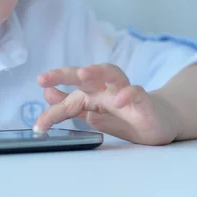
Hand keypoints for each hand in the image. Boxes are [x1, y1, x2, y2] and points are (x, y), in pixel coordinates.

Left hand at [33, 64, 181, 144]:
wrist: (158, 122)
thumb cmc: (124, 117)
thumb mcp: (93, 114)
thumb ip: (71, 106)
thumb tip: (47, 94)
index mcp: (92, 94)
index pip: (69, 98)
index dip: (53, 110)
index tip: (38, 125)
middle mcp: (106, 89)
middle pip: (85, 75)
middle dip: (64, 74)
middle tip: (44, 78)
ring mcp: (125, 92)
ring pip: (111, 74)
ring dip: (96, 71)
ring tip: (82, 74)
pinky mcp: (144, 101)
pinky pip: (136, 91)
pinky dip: (128, 94)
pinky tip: (120, 101)